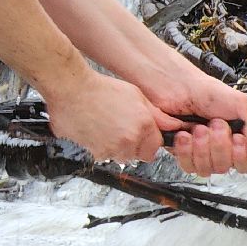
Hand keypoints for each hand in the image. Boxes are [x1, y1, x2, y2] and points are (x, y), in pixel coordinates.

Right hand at [42, 70, 175, 163]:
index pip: (156, 147)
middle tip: (121, 127)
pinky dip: (102, 148)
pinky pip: (105, 156)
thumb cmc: (100, 89)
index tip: (142, 133)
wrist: (72, 91)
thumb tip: (174, 125)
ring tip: (107, 127)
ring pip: (122, 156)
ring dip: (118, 147)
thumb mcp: (136, 95)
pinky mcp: (96, 154)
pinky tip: (97, 131)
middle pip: (140, 154)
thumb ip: (157, 115)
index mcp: (143, 125)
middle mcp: (130, 140)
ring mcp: (112, 149)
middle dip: (134, 145)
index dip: (149, 139)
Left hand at [135, 58, 246, 175]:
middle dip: (219, 145)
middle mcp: (219, 149)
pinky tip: (185, 134)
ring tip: (198, 127)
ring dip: (202, 147)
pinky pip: (187, 165)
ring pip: (206, 169)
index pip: (245, 164)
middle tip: (215, 125)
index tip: (237, 138)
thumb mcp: (240, 105)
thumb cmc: (207, 92)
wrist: (179, 87)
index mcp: (237, 139)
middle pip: (224, 167)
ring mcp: (200, 152)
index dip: (241, 156)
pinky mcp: (182, 153)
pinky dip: (186, 150)